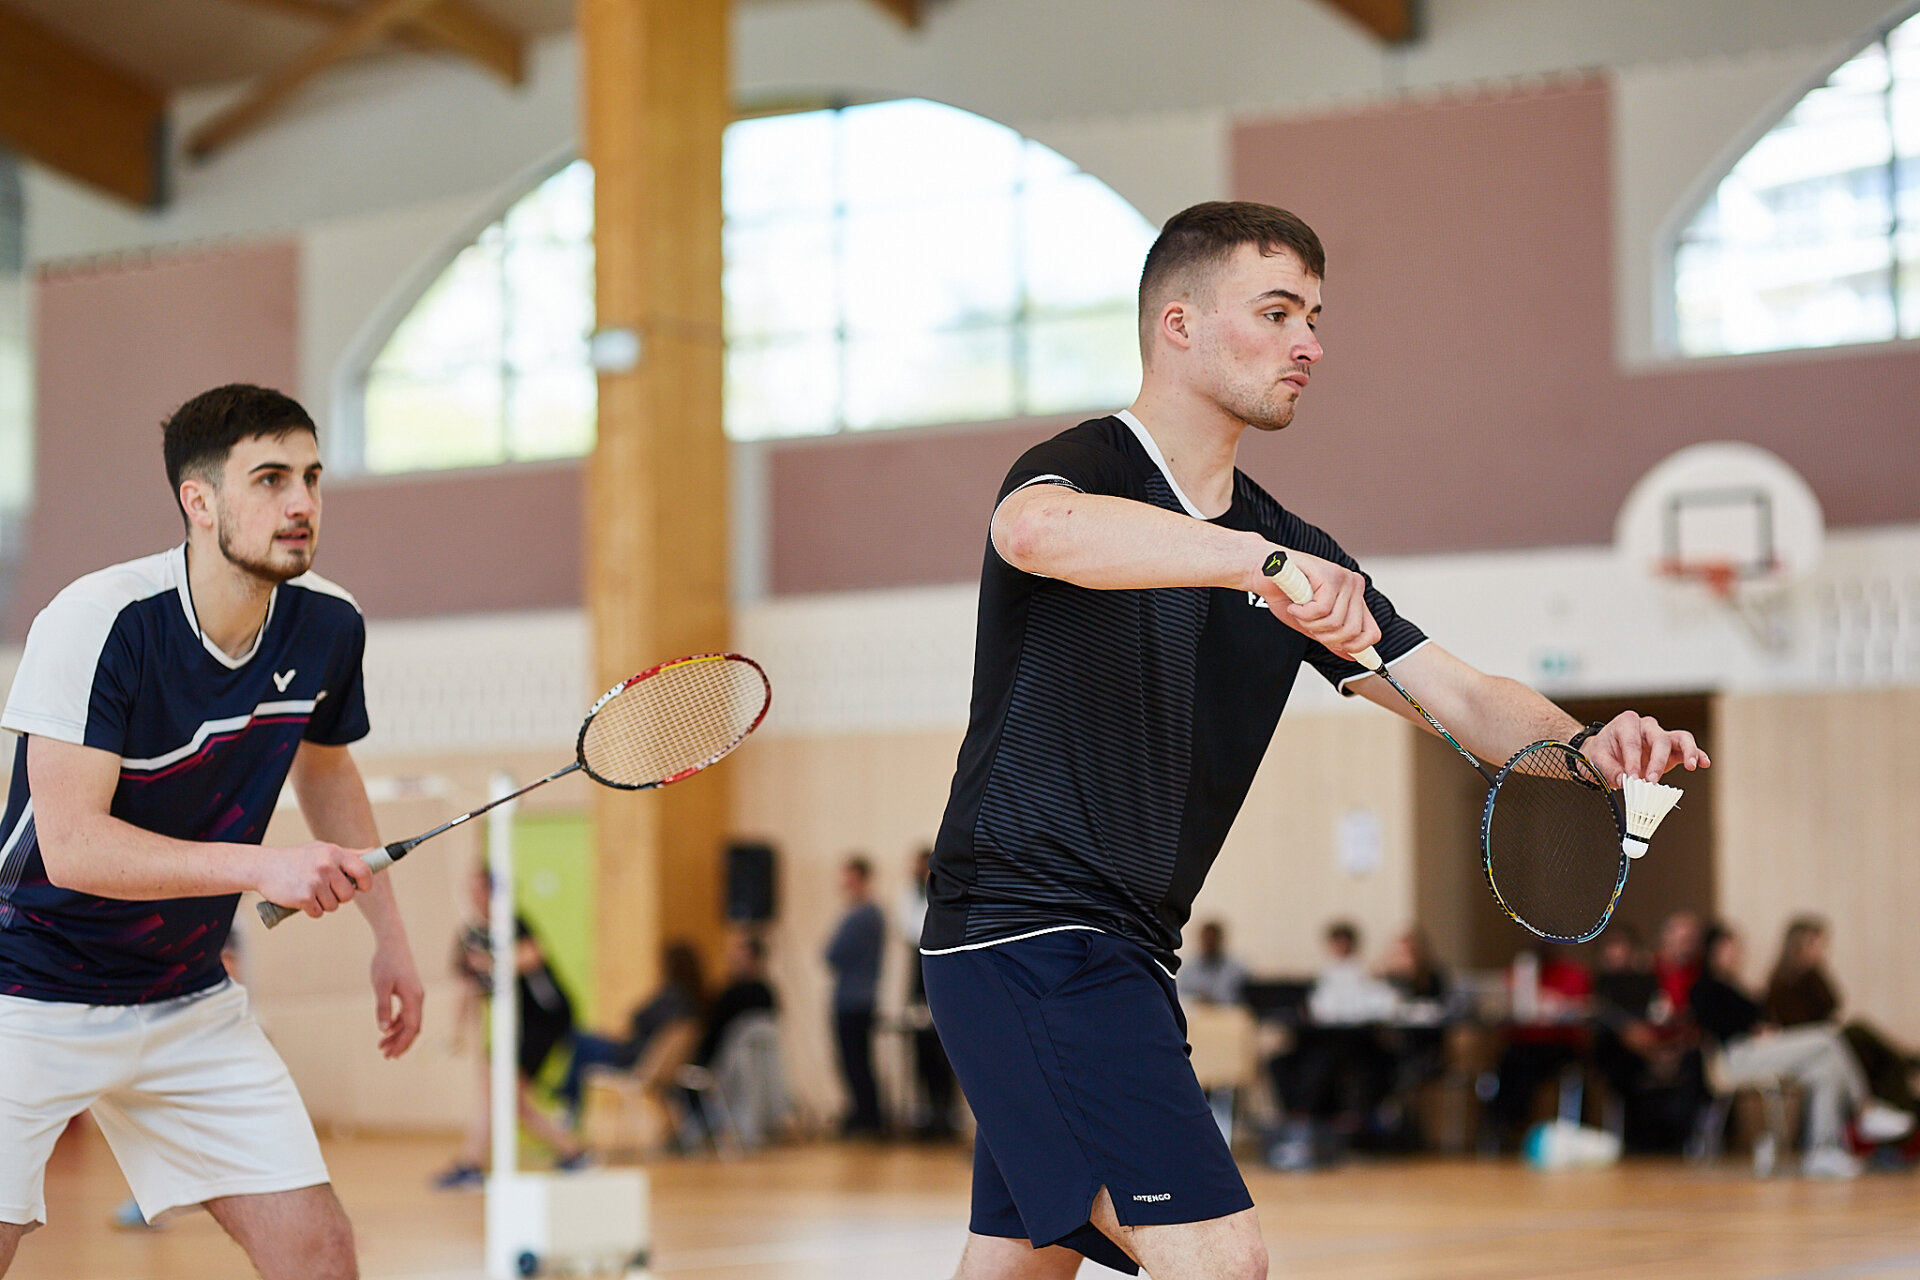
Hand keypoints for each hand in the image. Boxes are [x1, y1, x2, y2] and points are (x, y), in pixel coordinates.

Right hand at [256, 842, 375, 918]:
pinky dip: (310, 910)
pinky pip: (318, 912)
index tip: (362, 887)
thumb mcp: (322, 849)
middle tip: (325, 889)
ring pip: (333, 906)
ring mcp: (315, 882)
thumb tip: (373, 851)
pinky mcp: (303, 897)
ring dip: (323, 903)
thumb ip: (348, 854)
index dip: (366, 883)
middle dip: (339, 896)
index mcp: (334, 853)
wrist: (263, 866)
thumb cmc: (296, 858)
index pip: (364, 870)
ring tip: (310, 891)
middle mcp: (326, 866)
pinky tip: (301, 898)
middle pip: (348, 894)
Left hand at [369, 938, 425, 1058]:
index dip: (402, 1043)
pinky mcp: (410, 991)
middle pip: (413, 1027)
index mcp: (414, 998)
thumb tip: (383, 1030)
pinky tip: (387, 1029)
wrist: (393, 942)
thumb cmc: (385, 963)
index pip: (412, 1027)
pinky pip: (407, 1013)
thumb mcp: (380, 986)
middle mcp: (418, 998)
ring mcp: (415, 994)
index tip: (391, 1055)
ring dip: (398, 1034)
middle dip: (400, 1043)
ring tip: (382, 1046)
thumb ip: (383, 1008)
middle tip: (386, 1056)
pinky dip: (398, 1023)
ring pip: (410, 1021)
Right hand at [1250, 547, 1381, 663]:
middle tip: (1308, 624)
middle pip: (1351, 632)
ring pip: (1335, 622)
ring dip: (1310, 623)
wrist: (1263, 574)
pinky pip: (1322, 610)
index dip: (1354, 647)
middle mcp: (1354, 587)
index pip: (1371, 633)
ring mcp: (1344, 580)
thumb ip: (1332, 638)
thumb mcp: (1312, 624)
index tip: (1334, 646)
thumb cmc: (1286, 595)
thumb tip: (1352, 656)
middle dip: (1324, 636)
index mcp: (1354, 599)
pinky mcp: (1330, 575)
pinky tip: (1295, 604)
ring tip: (1299, 611)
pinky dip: (1303, 613)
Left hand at [1578, 710, 1709, 783]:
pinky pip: (1686, 749)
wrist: (1604, 753)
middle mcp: (1646, 726)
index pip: (1632, 742)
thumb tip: (1624, 781)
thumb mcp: (1596, 759)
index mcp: (1626, 723)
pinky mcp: (1671, 750)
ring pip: (1680, 738)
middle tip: (1651, 780)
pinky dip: (1697, 755)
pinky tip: (1704, 763)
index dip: (1633, 761)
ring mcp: (1661, 737)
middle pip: (1659, 739)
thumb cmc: (1602, 751)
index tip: (1632, 778)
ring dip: (1688, 751)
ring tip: (1691, 765)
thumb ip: (1609, 770)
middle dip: (1656, 761)